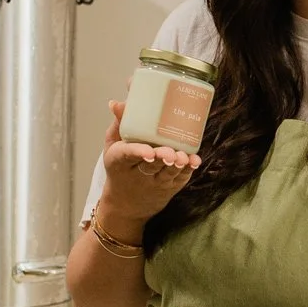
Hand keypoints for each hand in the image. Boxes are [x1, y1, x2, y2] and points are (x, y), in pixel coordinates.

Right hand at [99, 99, 200, 227]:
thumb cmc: (121, 166)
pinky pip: (180, 178)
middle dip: (162, 158)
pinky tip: (194, 161)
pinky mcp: (170, 187)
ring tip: (182, 157)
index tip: (148, 151)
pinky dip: (188, 169)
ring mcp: (155, 182)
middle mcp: (138, 174)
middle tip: (170, 153)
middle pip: (151, 165)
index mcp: (120, 161)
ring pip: (168, 173)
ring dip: (177, 164)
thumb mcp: (113, 146)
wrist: (126, 204)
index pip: (128, 155)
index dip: (139, 152)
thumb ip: (119, 124)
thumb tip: (117, 102)